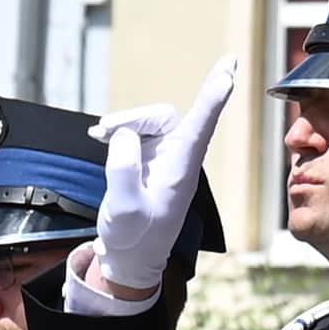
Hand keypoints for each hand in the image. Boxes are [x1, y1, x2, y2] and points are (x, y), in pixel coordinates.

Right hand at [69, 63, 235, 312]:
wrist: (130, 258)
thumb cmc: (133, 239)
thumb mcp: (124, 211)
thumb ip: (123, 171)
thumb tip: (125, 136)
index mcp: (180, 171)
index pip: (201, 127)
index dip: (213, 97)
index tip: (229, 70)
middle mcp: (179, 159)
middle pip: (166, 117)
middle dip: (135, 117)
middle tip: (102, 131)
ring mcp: (166, 158)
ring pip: (150, 121)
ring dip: (124, 123)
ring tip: (99, 136)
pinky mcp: (150, 159)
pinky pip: (139, 131)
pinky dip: (119, 130)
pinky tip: (101, 136)